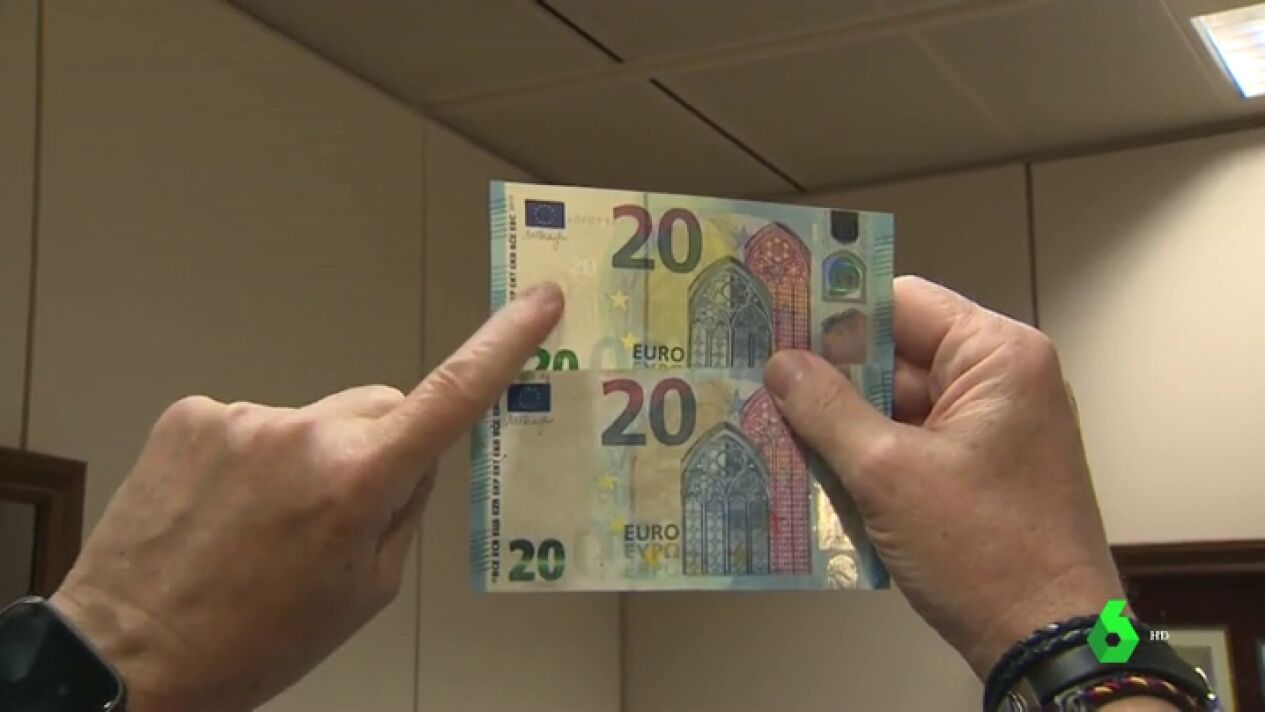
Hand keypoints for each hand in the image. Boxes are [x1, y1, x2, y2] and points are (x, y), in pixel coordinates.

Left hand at [50, 283, 564, 711]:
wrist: (128, 654)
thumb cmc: (254, 641)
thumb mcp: (365, 591)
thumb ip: (404, 511)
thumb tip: (419, 459)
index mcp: (359, 483)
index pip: (451, 396)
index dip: (503, 343)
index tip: (538, 302)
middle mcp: (304, 434)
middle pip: (380, 406)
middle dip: (381, 444)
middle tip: (343, 513)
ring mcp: (243, 419)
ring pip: (314, 420)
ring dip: (308, 459)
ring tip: (263, 528)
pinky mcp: (192, 415)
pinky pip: (255, 424)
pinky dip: (253, 459)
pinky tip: (225, 510)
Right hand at [764, 276, 1122, 677]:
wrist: (1051, 640)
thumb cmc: (980, 548)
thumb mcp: (888, 474)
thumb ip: (827, 409)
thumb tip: (780, 363)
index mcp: (997, 356)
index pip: (902, 303)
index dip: (835, 313)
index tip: (771, 324)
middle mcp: (1002, 379)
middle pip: (896, 354)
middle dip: (829, 375)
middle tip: (755, 378)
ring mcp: (994, 429)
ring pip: (898, 404)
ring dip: (841, 422)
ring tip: (767, 425)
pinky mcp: (982, 471)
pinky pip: (912, 444)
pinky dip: (868, 456)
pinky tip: (810, 468)